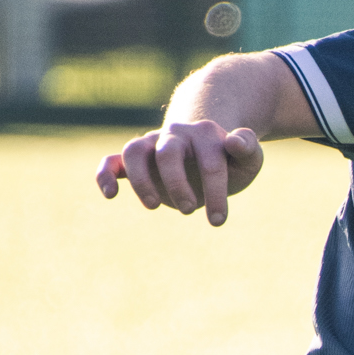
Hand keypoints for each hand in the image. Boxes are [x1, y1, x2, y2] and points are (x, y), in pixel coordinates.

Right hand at [96, 120, 264, 223]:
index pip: (210, 162)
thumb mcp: (248, 158)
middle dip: (177, 184)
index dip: (215, 192)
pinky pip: (111, 161)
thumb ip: (248, 148)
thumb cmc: (229, 159)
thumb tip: (234, 140)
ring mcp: (152, 145)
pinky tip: (111, 195)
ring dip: (141, 180)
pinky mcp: (136, 159)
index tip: (219, 220)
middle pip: (168, 154)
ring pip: (134, 152)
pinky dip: (105, 175)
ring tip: (154, 206)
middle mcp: (175, 136)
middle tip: (189, 210)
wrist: (205, 146)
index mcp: (205, 134)